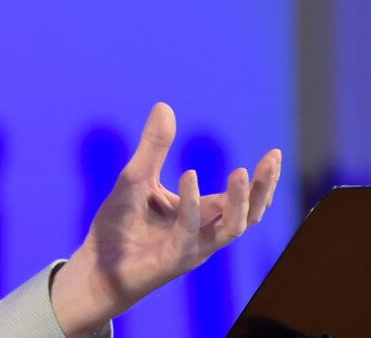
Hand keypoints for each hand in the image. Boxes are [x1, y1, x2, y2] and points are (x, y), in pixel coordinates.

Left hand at [49, 102, 281, 336]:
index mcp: (201, 216)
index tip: (275, 154)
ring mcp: (191, 249)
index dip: (260, 180)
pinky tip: (190, 176)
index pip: (240, 199)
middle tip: (272, 160)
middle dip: (263, 188)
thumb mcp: (137, 178)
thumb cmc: (119, 227)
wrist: (95, 266)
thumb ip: (154, 147)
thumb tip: (164, 106)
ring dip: (238, 201)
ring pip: (230, 228)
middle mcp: (203, 234)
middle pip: (248, 214)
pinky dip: (192, 204)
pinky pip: (189, 231)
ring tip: (241, 171)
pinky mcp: (172, 259)